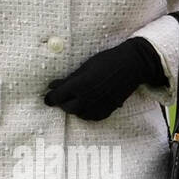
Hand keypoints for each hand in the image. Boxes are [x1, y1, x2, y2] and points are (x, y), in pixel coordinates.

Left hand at [43, 37, 164, 119]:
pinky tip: (86, 105)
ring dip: (74, 108)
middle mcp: (87, 99)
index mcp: (79, 86)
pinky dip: (86, 112)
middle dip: (62, 103)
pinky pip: (91, 117)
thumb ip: (68, 79)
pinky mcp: (107, 110)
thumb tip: (51, 86)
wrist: (131, 66)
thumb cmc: (106, 61)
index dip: (51, 98)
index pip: (58, 97)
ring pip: (79, 114)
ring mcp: (98, 106)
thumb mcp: (84, 67)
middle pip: (67, 108)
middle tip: (61, 97)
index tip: (47, 98)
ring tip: (75, 100)